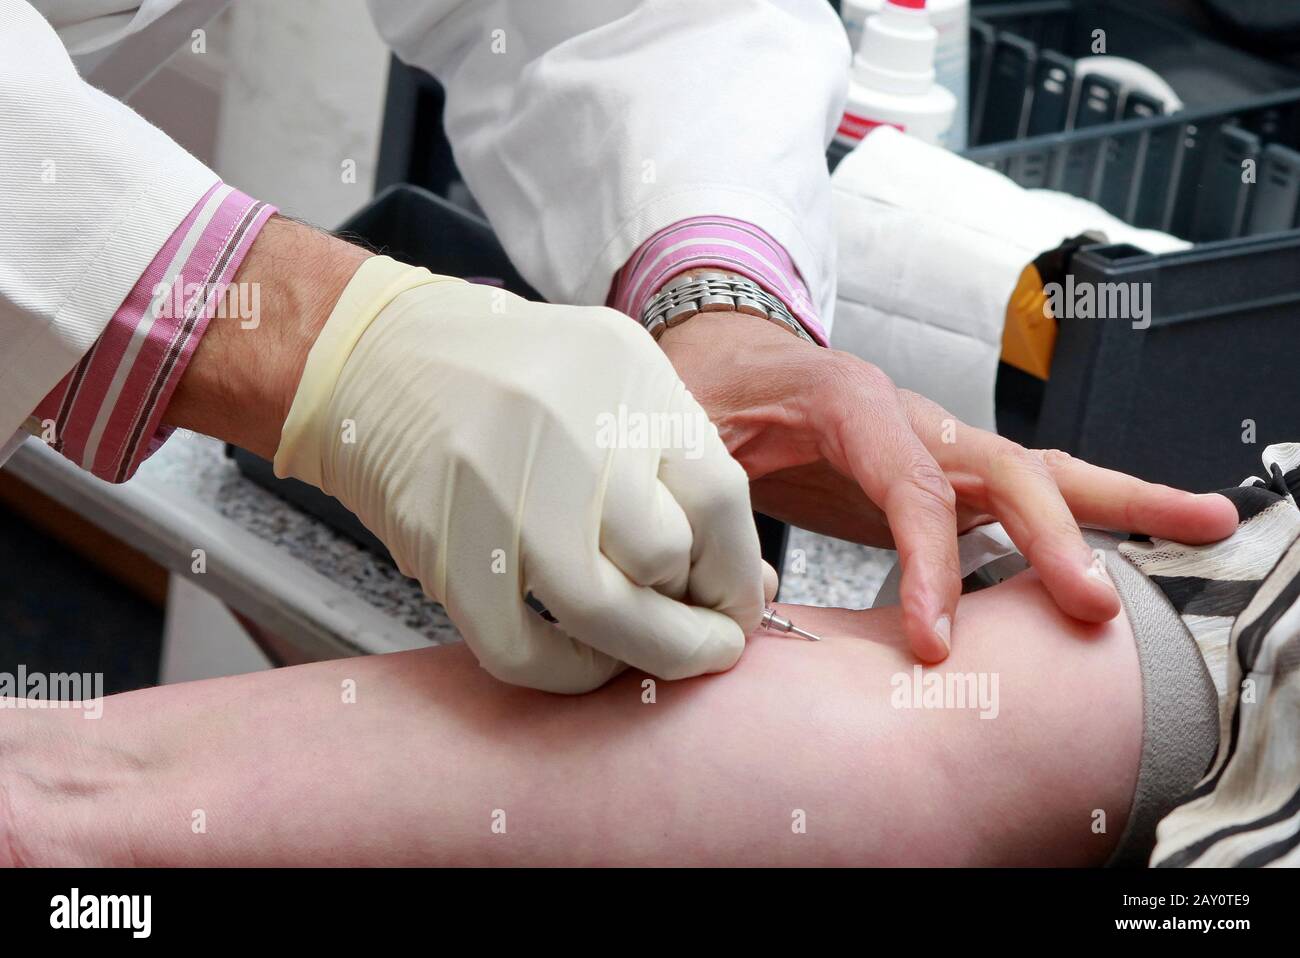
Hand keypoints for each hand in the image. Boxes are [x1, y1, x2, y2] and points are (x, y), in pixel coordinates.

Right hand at [273, 257, 763, 692]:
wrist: (376, 356)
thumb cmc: (514, 377)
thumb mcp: (616, 384)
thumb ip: (682, 472)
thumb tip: (749, 581)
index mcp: (624, 373)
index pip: (720, 495)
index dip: (739, 573)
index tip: (737, 608)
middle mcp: (564, 422)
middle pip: (665, 554)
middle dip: (696, 613)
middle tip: (700, 634)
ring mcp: (496, 484)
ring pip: (601, 607)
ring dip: (648, 652)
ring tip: (660, 656)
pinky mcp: (441, 542)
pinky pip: (521, 646)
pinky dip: (568, 672)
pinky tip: (587, 657)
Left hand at [661, 310, 1237, 661]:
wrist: (728, 362)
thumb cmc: (708, 393)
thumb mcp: (682, 428)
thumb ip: (697, 481)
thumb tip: (705, 556)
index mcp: (848, 401)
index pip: (912, 487)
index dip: (929, 565)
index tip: (934, 641)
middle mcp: (911, 416)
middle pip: (1005, 468)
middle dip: (1056, 535)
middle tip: (1094, 607)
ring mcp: (937, 443)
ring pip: (1041, 470)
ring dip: (1123, 502)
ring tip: (1210, 521)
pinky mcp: (945, 474)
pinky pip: (1024, 497)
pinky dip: (1082, 521)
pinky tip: (1131, 549)